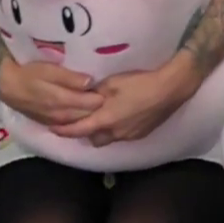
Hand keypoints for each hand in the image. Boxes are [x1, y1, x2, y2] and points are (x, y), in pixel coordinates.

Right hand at [0, 57, 103, 126]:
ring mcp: (56, 122)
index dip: (103, 98)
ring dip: (91, 117)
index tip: (112, 90)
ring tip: (103, 107)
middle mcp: (61, 115)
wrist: (9, 87)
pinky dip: (80, 122)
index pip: (90, 103)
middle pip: (87, 115)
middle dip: (100, 109)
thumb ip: (69, 77)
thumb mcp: (48, 69)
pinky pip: (70, 126)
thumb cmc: (29, 73)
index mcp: (61, 100)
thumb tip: (90, 82)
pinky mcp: (51, 124)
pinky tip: (87, 116)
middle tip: (112, 99)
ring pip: (80, 123)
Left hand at [50, 54, 201, 146]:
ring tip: (105, 115)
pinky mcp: (141, 134)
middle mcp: (116, 132)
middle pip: (94, 140)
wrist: (170, 89)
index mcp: (105, 120)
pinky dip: (118, 128)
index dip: (64, 130)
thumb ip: (95, 92)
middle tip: (84, 118)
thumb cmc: (139, 83)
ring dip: (103, 131)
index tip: (53, 127)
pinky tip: (123, 114)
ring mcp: (130, 135)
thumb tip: (84, 95)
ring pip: (109, 138)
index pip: (78, 129)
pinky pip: (123, 135)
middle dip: (87, 132)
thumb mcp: (112, 82)